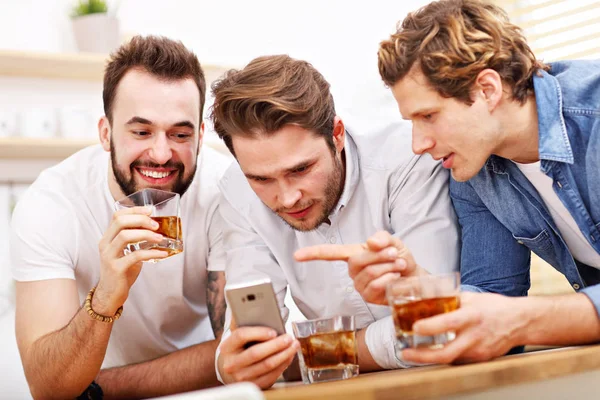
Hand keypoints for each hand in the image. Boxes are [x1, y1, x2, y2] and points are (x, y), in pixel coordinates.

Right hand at [95, 206, 167, 313]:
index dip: (134, 210)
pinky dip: (152, 253)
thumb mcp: (126, 252)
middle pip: (120, 222)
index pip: (117, 216)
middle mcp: (105, 244)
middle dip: (141, 220)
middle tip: (156, 225)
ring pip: (125, 236)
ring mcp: (109, 256)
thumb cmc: (121, 272)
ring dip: (146, 234)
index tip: (150, 210)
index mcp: (107, 238)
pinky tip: (162, 253)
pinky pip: (136, 256)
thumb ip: (136, 241)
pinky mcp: (116, 268)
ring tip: (161, 238)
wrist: (110, 294)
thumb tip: (158, 230)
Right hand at [219, 327, 299, 388]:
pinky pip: (272, 375)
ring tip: (294, 345)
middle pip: (256, 353)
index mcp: (227, 346)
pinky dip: (283, 365)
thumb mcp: (237, 334)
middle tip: (289, 337)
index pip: (241, 336)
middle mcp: (232, 363)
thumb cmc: (239, 348)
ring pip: (267, 365)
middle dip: (276, 344)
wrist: (232, 369)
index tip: (273, 331)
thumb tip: (254, 304)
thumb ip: (244, 320)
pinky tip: (289, 356)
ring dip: (284, 354)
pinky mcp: (254, 385)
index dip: (258, 332)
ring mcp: (242, 376)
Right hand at [294, 230, 421, 304]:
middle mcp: (353, 270)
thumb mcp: (393, 242)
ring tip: (398, 266)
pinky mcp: (369, 297)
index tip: (297, 256)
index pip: (329, 253)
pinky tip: (395, 278)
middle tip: (394, 254)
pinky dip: (388, 279)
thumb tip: (371, 242)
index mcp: (354, 254)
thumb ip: (382, 238)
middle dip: (379, 256)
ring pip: (368, 273)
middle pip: (356, 260)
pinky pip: (375, 286)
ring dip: (388, 267)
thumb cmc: (400, 259)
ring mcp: (360, 285)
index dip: (313, 254)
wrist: (414, 278)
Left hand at [401, 292, 525, 363]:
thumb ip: (450, 299)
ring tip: (412, 352)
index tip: (415, 327)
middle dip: (422, 356)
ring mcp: (478, 351)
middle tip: (405, 353)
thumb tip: (428, 297)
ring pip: (450, 359)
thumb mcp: (472, 297)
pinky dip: (444, 356)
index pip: (449, 323)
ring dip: (430, 357)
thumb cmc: (495, 307)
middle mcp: (475, 336)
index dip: (430, 326)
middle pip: (447, 353)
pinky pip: (458, 359)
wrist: (520, 322)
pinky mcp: (480, 359)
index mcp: (472, 316)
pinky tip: (433, 352)